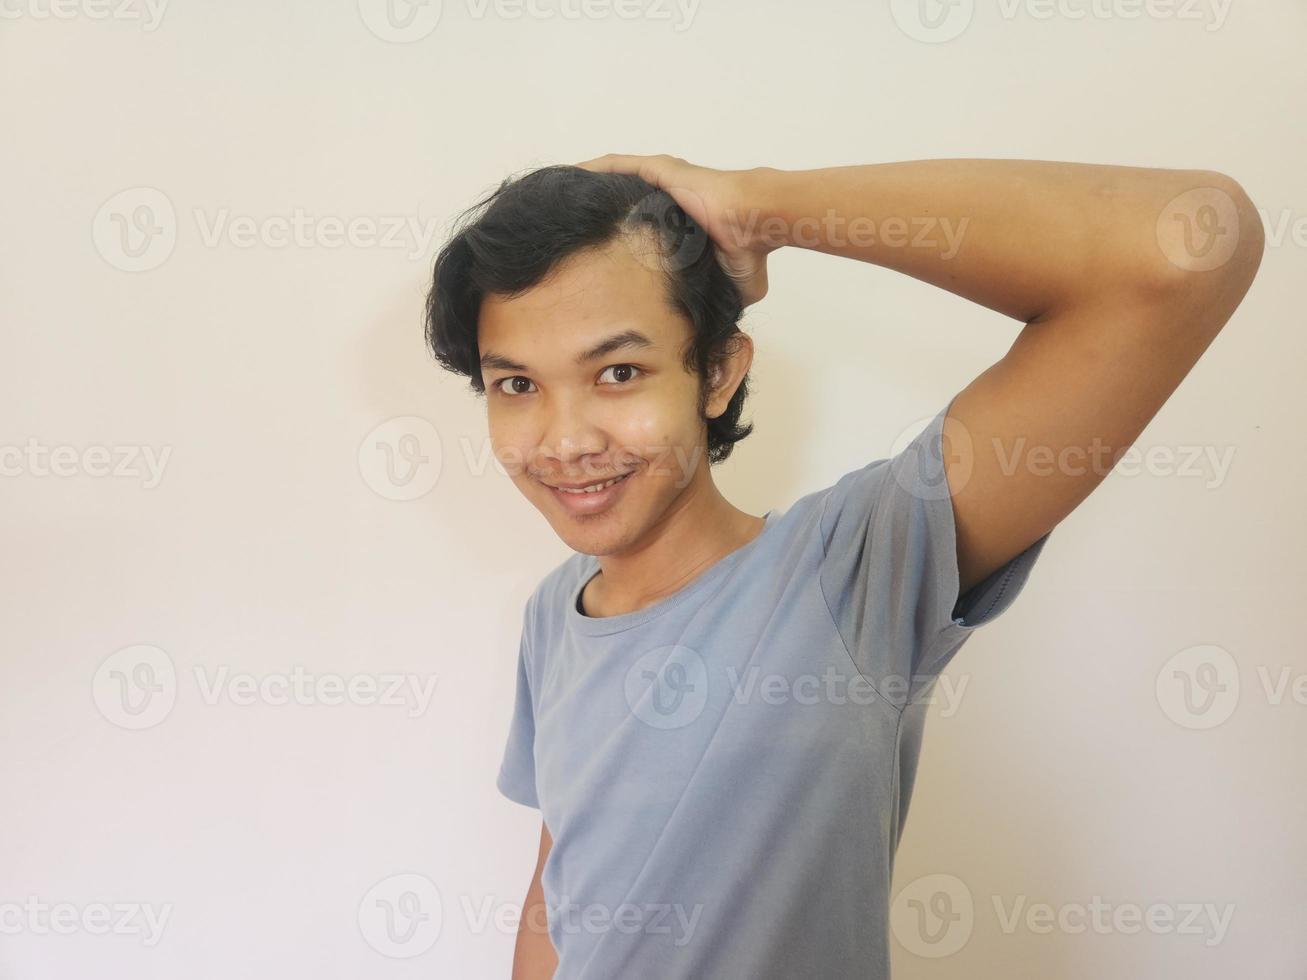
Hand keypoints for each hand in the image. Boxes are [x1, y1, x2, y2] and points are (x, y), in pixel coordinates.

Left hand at [573, 153, 776, 306]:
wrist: (756, 222)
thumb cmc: (750, 250)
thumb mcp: (734, 285)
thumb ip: (717, 299)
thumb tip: (713, 325)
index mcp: (683, 220)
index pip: (642, 225)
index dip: (621, 235)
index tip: (597, 251)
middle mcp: (670, 197)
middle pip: (624, 201)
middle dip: (598, 211)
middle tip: (569, 224)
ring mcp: (665, 179)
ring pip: (617, 180)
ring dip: (591, 188)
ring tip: (561, 198)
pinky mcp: (661, 169)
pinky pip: (618, 166)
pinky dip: (594, 170)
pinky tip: (570, 175)